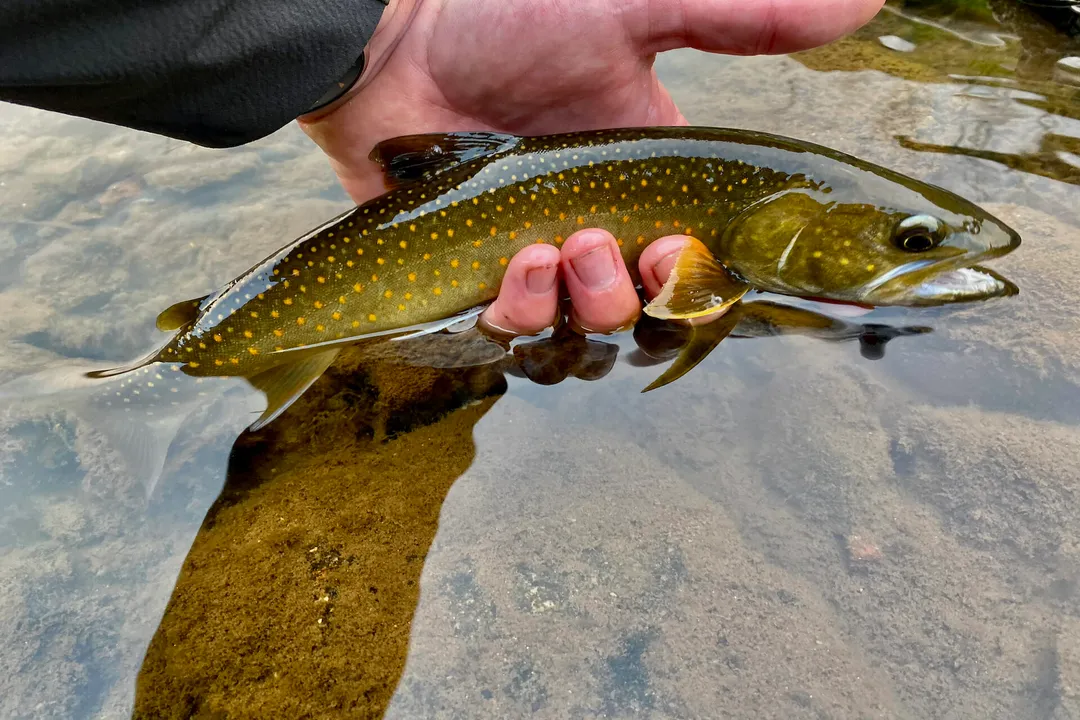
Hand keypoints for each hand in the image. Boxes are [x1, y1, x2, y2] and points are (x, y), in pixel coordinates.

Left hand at [299, 0, 884, 335]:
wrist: (393, 48)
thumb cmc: (505, 25)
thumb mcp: (631, 16)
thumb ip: (739, 18)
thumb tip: (864, 0)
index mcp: (653, 183)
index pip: (717, 254)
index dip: (743, 278)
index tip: (782, 288)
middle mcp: (605, 232)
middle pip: (659, 312)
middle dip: (658, 295)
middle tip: (643, 251)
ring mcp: (543, 264)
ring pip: (593, 332)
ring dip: (592, 302)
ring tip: (567, 247)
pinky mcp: (480, 284)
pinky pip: (520, 333)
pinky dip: (526, 308)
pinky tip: (518, 261)